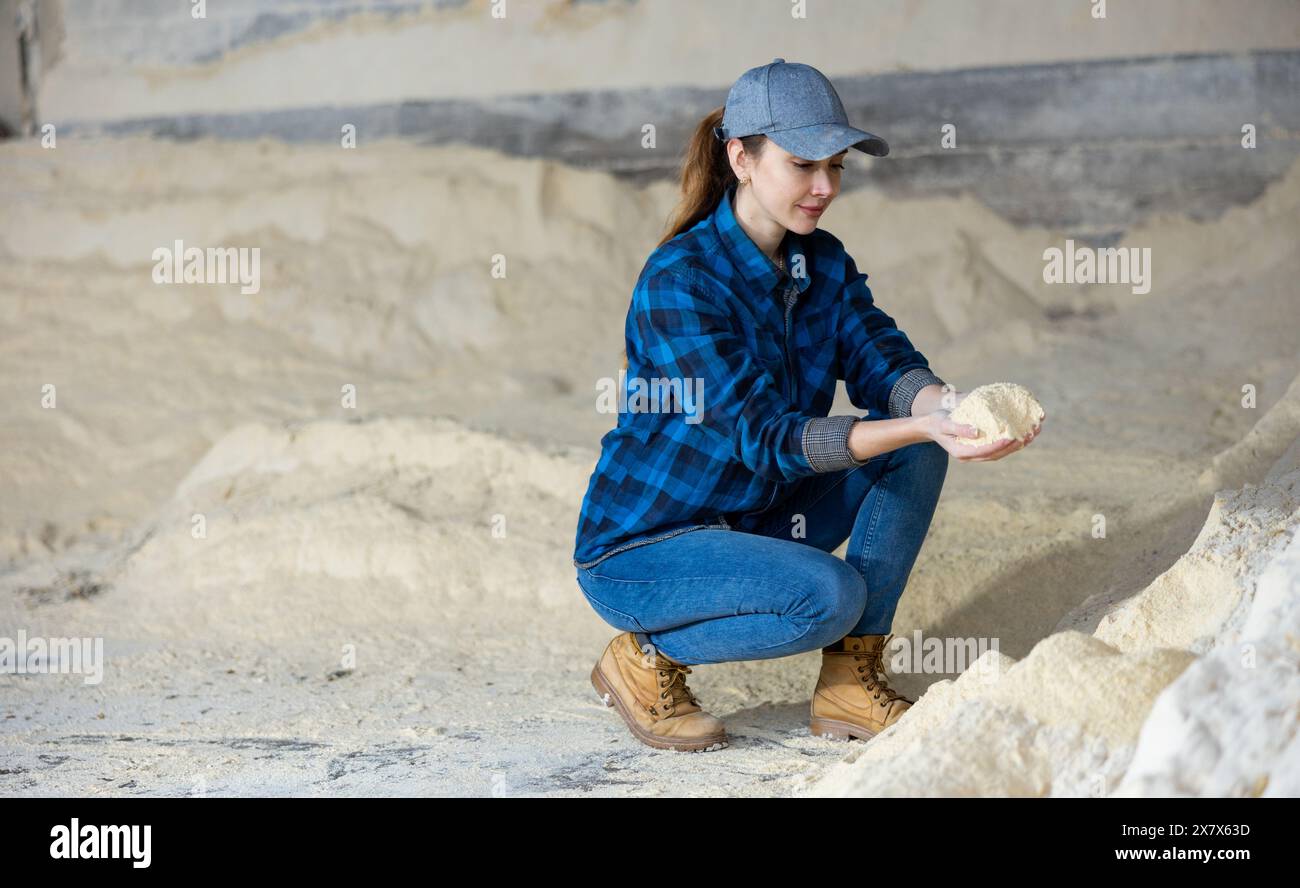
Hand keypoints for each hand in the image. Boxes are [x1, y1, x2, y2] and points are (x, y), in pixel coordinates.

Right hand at [922, 409, 1044, 461]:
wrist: (930, 426)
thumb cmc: (936, 422)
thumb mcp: (944, 423)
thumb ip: (959, 428)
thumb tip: (976, 432)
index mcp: (962, 453)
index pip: (985, 451)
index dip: (999, 446)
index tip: (1012, 437)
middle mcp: (970, 456)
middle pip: (996, 455)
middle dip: (1014, 446)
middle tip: (1029, 435)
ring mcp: (975, 453)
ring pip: (999, 453)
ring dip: (1016, 445)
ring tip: (1031, 434)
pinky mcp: (979, 447)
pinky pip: (997, 447)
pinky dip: (1010, 442)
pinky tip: (1020, 434)